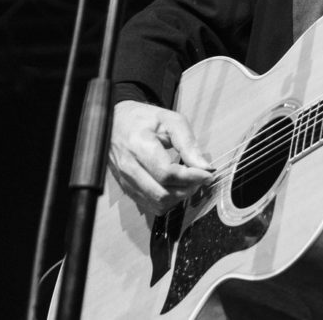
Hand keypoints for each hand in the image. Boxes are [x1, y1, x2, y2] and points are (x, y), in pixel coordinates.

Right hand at [108, 100, 212, 214]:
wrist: (114, 123)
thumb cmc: (143, 119)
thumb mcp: (170, 120)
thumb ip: (188, 143)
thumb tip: (205, 167)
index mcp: (138, 146)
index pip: (167, 173)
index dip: (192, 177)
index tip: (208, 174)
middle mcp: (129, 168)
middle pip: (163, 193)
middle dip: (187, 189)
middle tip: (200, 177)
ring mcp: (125, 181)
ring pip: (157, 204)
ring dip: (178, 197)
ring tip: (189, 181)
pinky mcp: (126, 189)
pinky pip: (150, 205)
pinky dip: (168, 200)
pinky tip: (175, 186)